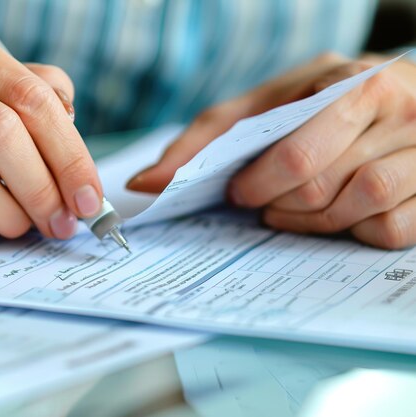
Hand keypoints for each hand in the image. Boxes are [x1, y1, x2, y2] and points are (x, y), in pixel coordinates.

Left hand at [128, 52, 415, 248]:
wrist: (407, 98)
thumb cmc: (325, 103)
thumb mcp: (269, 104)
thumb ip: (209, 137)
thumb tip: (145, 182)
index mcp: (353, 81)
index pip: (294, 153)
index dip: (257, 183)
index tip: (239, 192)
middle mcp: (400, 110)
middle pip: (320, 185)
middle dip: (277, 203)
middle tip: (262, 200)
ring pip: (359, 207)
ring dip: (311, 221)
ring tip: (291, 209)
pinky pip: (391, 231)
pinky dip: (355, 232)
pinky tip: (341, 216)